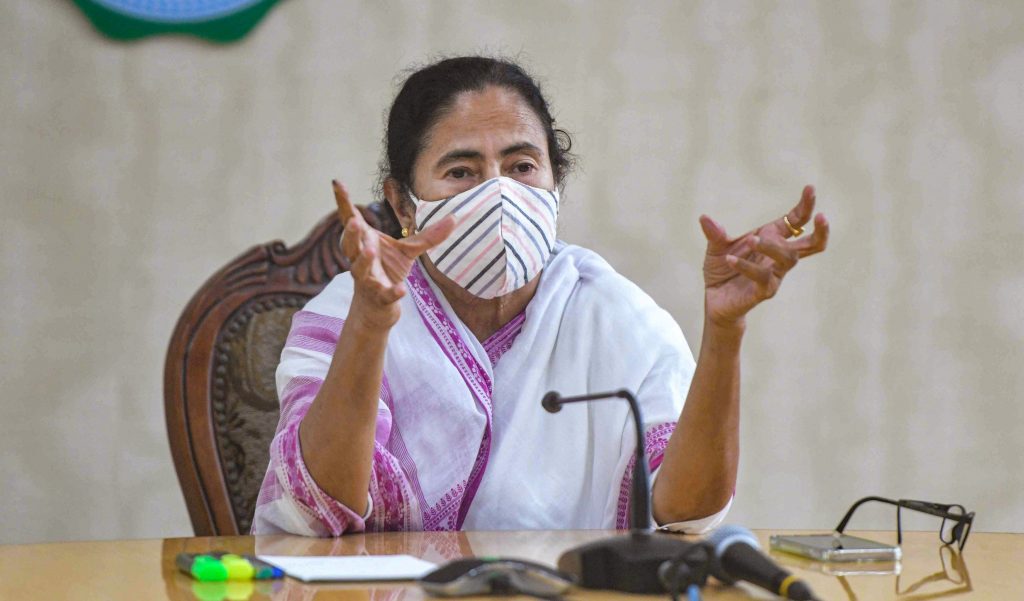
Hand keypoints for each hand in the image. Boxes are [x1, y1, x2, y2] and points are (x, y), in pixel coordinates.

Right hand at [333, 180, 454, 328]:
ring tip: (370, 249)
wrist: (379, 307)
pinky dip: (392, 292)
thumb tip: (454, 218)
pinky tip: (401, 289)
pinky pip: (384, 294)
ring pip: (360, 270)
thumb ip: (429, 236)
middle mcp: (360, 260)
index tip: (336, 182)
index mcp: (364, 243)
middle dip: (351, 233)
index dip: (343, 202)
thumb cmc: (388, 272)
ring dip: (364, 260)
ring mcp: (367, 280)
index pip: (350, 219)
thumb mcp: (409, 251)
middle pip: (350, 245)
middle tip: (354, 220)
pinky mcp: (379, 297)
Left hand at [700, 185, 829, 328]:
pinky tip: (731, 259)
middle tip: (821, 216)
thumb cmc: (722, 269)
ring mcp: (774, 275)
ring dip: (772, 246)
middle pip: (810, 245)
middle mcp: (777, 257)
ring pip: (788, 258)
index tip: (810, 188)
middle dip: (820, 231)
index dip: (805, 206)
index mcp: (772, 239)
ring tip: (752, 239)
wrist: (715, 300)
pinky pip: (762, 277)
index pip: (796, 221)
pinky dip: (747, 267)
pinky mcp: (763, 291)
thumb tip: (704, 218)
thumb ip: (714, 234)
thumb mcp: (715, 247)